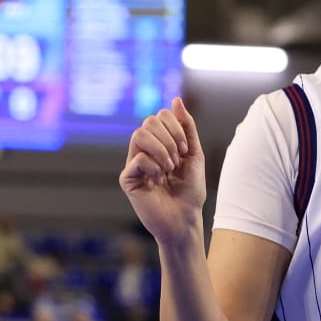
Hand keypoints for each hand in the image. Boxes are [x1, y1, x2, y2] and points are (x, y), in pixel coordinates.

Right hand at [119, 96, 206, 242]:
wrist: (185, 220)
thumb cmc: (190, 191)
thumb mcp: (193, 154)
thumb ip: (186, 127)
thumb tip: (176, 100)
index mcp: (158, 143)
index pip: (158, 116)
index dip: (174, 127)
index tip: (184, 149)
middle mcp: (142, 150)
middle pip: (148, 122)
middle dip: (169, 137)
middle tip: (177, 159)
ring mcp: (133, 164)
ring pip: (139, 135)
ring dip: (161, 150)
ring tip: (169, 168)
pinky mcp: (127, 179)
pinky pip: (137, 158)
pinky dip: (154, 167)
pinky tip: (158, 180)